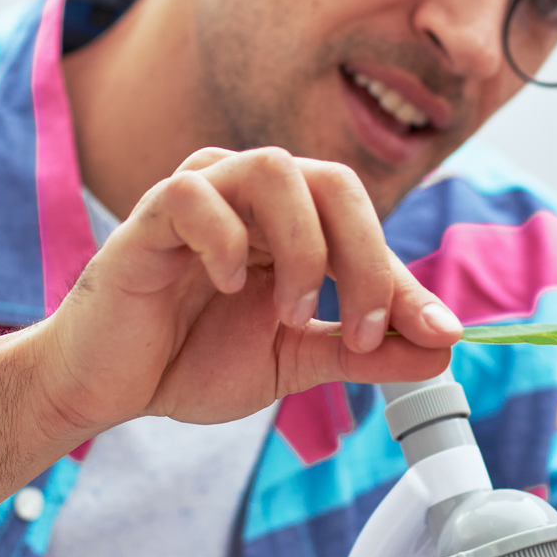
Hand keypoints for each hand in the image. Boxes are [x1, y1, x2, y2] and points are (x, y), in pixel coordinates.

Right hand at [29, 146, 460, 433]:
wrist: (110, 385)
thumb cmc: (193, 358)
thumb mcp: (299, 361)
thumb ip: (367, 353)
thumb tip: (445, 349)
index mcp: (292, 222)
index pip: (364, 226)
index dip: (406, 280)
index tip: (438, 333)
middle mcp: (251, 197)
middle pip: (334, 181)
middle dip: (365, 258)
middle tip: (364, 329)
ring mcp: (201, 198)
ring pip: (274, 170)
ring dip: (303, 248)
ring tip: (292, 313)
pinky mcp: (148, 217)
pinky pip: (193, 194)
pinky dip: (225, 239)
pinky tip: (228, 287)